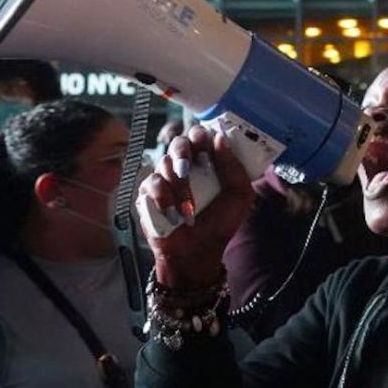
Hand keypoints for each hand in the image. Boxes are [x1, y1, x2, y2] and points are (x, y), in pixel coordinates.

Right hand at [136, 128, 253, 289]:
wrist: (197, 252)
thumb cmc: (220, 224)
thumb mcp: (239, 197)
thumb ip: (234, 168)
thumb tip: (220, 137)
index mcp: (207, 162)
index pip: (200, 135)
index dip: (201, 136)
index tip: (207, 150)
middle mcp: (184, 165)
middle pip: (178, 142)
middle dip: (183, 153)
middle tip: (188, 170)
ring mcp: (164, 178)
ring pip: (164, 163)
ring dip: (178, 187)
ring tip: (188, 209)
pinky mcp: (147, 193)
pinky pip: (151, 183)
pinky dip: (163, 199)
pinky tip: (172, 215)